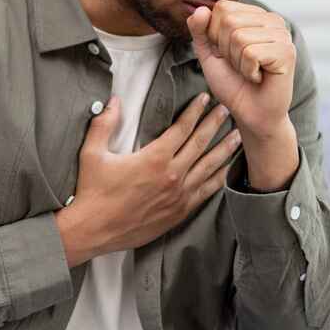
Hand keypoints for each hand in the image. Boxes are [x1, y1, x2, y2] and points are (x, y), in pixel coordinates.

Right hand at [56, 92, 242, 266]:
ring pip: (209, 167)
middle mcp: (171, 175)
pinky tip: (227, 170)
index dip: (195, 111)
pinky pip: (206, 192)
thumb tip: (114, 100)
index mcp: (154, 158)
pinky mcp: (180, 212)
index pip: (182, 128)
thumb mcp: (92, 153)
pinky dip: (219, 178)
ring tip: (237, 136)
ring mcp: (178, 195)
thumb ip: (104, 124)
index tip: (204, 99)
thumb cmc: (92, 191)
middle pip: (200, 143)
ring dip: (224, 149)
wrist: (93, 230)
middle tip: (226, 110)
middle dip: (214, 124)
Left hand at [186, 0, 295, 136]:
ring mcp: (282, 34)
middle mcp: (272, 19)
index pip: (222, 7)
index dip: (215, 35)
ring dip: (237, 62)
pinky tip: (259, 77)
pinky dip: (247, 71)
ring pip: (239, 37)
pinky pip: (251, 53)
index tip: (229, 54)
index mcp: (256, 14)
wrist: (252, 114)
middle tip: (240, 65)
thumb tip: (200, 9)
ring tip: (250, 71)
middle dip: (226, 49)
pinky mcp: (287, 51)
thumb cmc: (233, 83)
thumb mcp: (209, 54)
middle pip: (229, 20)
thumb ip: (200, 30)